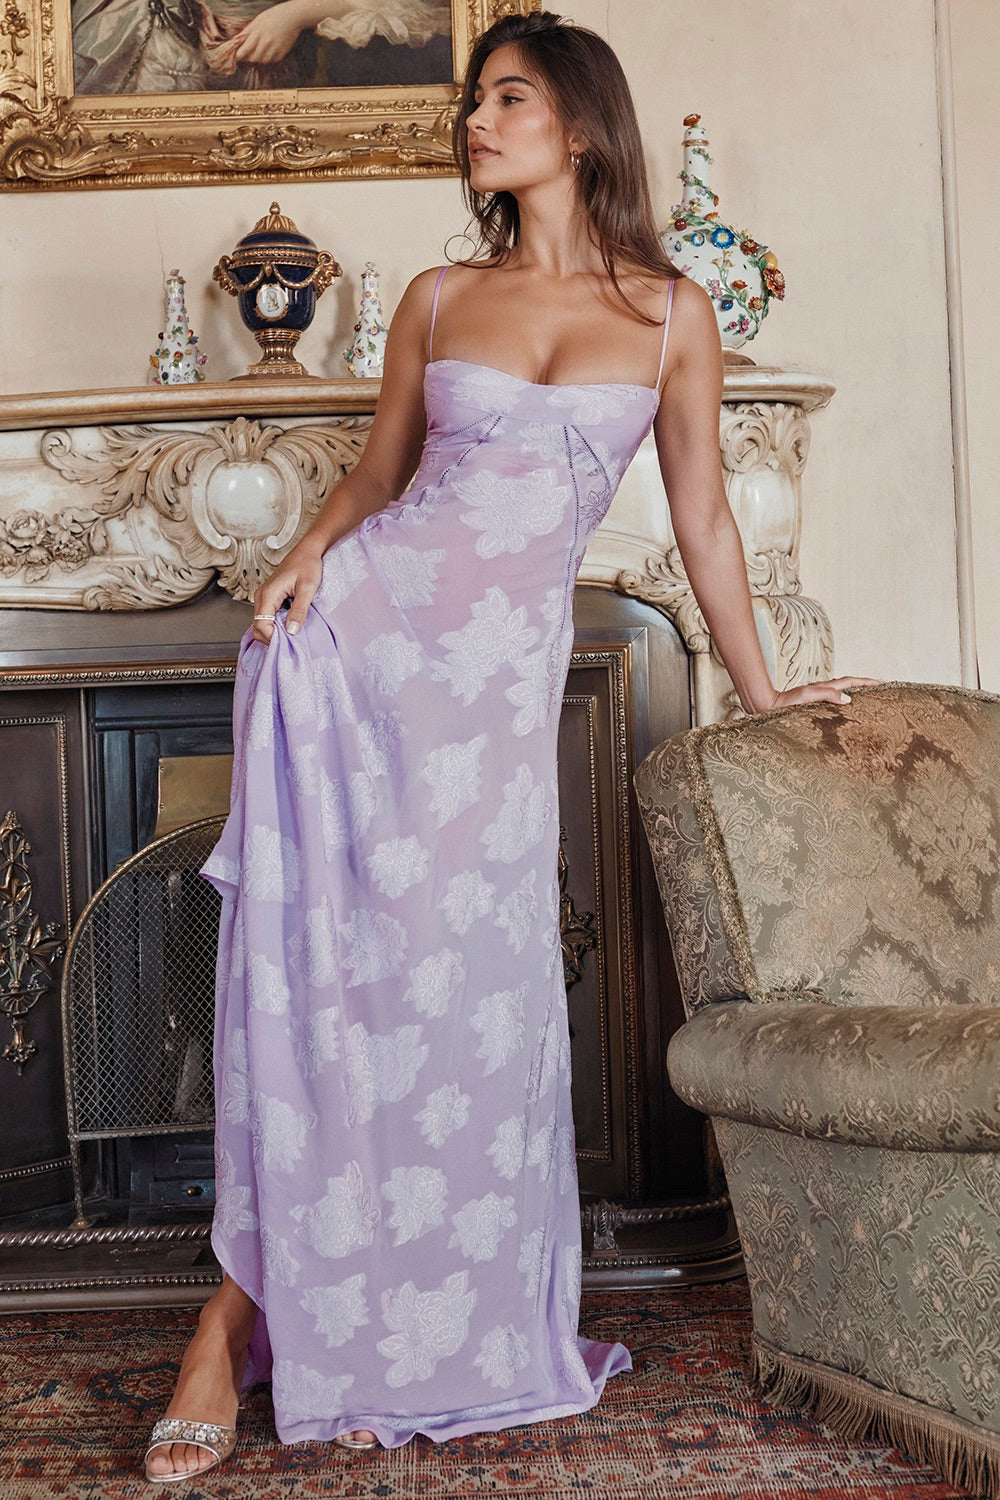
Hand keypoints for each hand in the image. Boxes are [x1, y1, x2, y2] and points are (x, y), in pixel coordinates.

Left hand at [232, 2, 309, 63]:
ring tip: (259, 50)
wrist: (292, 17)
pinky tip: (268, 50)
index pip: (245, 50)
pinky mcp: (282, 53)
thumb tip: (235, 40)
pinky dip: (268, 58)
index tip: (236, 57)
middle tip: (247, 54)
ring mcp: (275, 49)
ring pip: (263, 61)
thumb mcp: (257, 21)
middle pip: (253, 58)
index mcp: (258, 33)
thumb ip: (247, 31)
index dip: (239, 55)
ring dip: (259, 58)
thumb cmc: (273, 16)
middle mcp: (266, 43)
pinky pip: (272, 60)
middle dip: (249, 57)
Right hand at [251, 547, 322, 644]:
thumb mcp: (307, 589)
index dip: (272, 638)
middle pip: (258, 626)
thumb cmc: (308, 565)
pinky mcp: (270, 598)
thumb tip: (292, 631)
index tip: (288, 643)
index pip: (260, 625)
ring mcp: (264, 597)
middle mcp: (261, 596)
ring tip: (293, 633)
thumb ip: (299, 611)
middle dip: (272, 637)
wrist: (308, 550)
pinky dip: (277, 624)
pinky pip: (268, 616)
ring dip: (275, 632)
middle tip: (291, 642)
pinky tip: (290, 624)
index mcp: (268, 594)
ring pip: (262, 623)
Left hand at [751, 675, 882, 713]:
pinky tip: (845, 711)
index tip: (883, 682)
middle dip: (865, 686)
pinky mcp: (811, 706)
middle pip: (848, 686)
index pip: (850, 682)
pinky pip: (833, 702)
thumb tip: (849, 699)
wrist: (765, 707)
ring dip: (856, 694)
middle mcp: (822, 691)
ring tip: (869, 700)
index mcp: (824, 687)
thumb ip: (826, 695)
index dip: (867, 682)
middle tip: (881, 689)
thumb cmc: (783, 703)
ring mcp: (817, 698)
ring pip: (841, 694)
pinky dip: (843, 703)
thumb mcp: (806, 697)